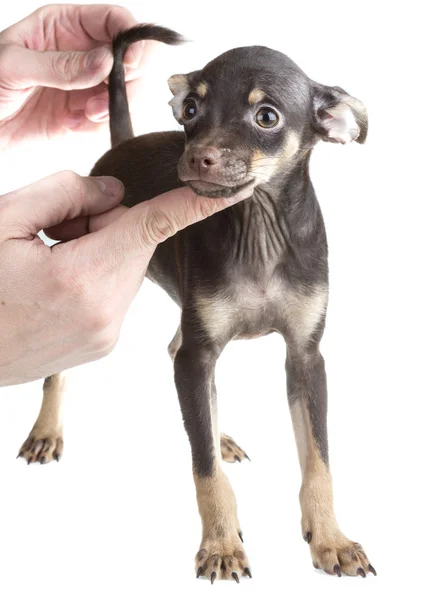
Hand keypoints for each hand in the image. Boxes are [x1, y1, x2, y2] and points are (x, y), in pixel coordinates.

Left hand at [0, 4, 151, 147]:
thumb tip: (105, 62)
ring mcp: (85, 86)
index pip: (112, 19)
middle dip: (126, 80)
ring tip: (86, 115)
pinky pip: (107, 121)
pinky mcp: (83, 116)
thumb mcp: (14, 66)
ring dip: (113, 107)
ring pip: (125, 93)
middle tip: (104, 98)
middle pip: (130, 59)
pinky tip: (72, 126)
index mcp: (64, 26)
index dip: (130, 36)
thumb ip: (61, 65)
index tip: (130, 61)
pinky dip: (97, 127)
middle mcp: (81, 54)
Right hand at [0, 172, 252, 385]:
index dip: (197, 203)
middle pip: (134, 241)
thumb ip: (65, 193)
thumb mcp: (4, 222)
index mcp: (81, 276)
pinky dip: (96, 278)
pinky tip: (57, 287)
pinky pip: (117, 292)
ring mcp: (108, 334)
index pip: (154, 225)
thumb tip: (114, 194)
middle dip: (104, 226)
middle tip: (56, 237)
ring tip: (50, 265)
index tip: (235, 190)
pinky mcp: (105, 343)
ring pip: (126, 266)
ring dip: (99, 252)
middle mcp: (106, 311)